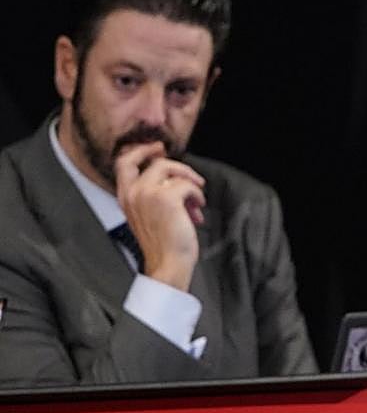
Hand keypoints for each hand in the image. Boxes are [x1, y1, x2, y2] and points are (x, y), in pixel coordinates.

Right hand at [114, 142, 206, 290]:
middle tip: (193, 177)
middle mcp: (132, 193)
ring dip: (190, 184)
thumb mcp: (152, 214)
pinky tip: (197, 212)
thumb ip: (156, 194)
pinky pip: (187, 185)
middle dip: (177, 166)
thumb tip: (177, 176)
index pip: (123, 162)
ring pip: (171, 169)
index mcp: (125, 197)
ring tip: (197, 203)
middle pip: (152, 161)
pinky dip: (197, 196)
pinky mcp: (166, 198)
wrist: (168, 264)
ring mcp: (147, 194)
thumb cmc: (164, 244)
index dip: (141, 150)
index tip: (157, 148)